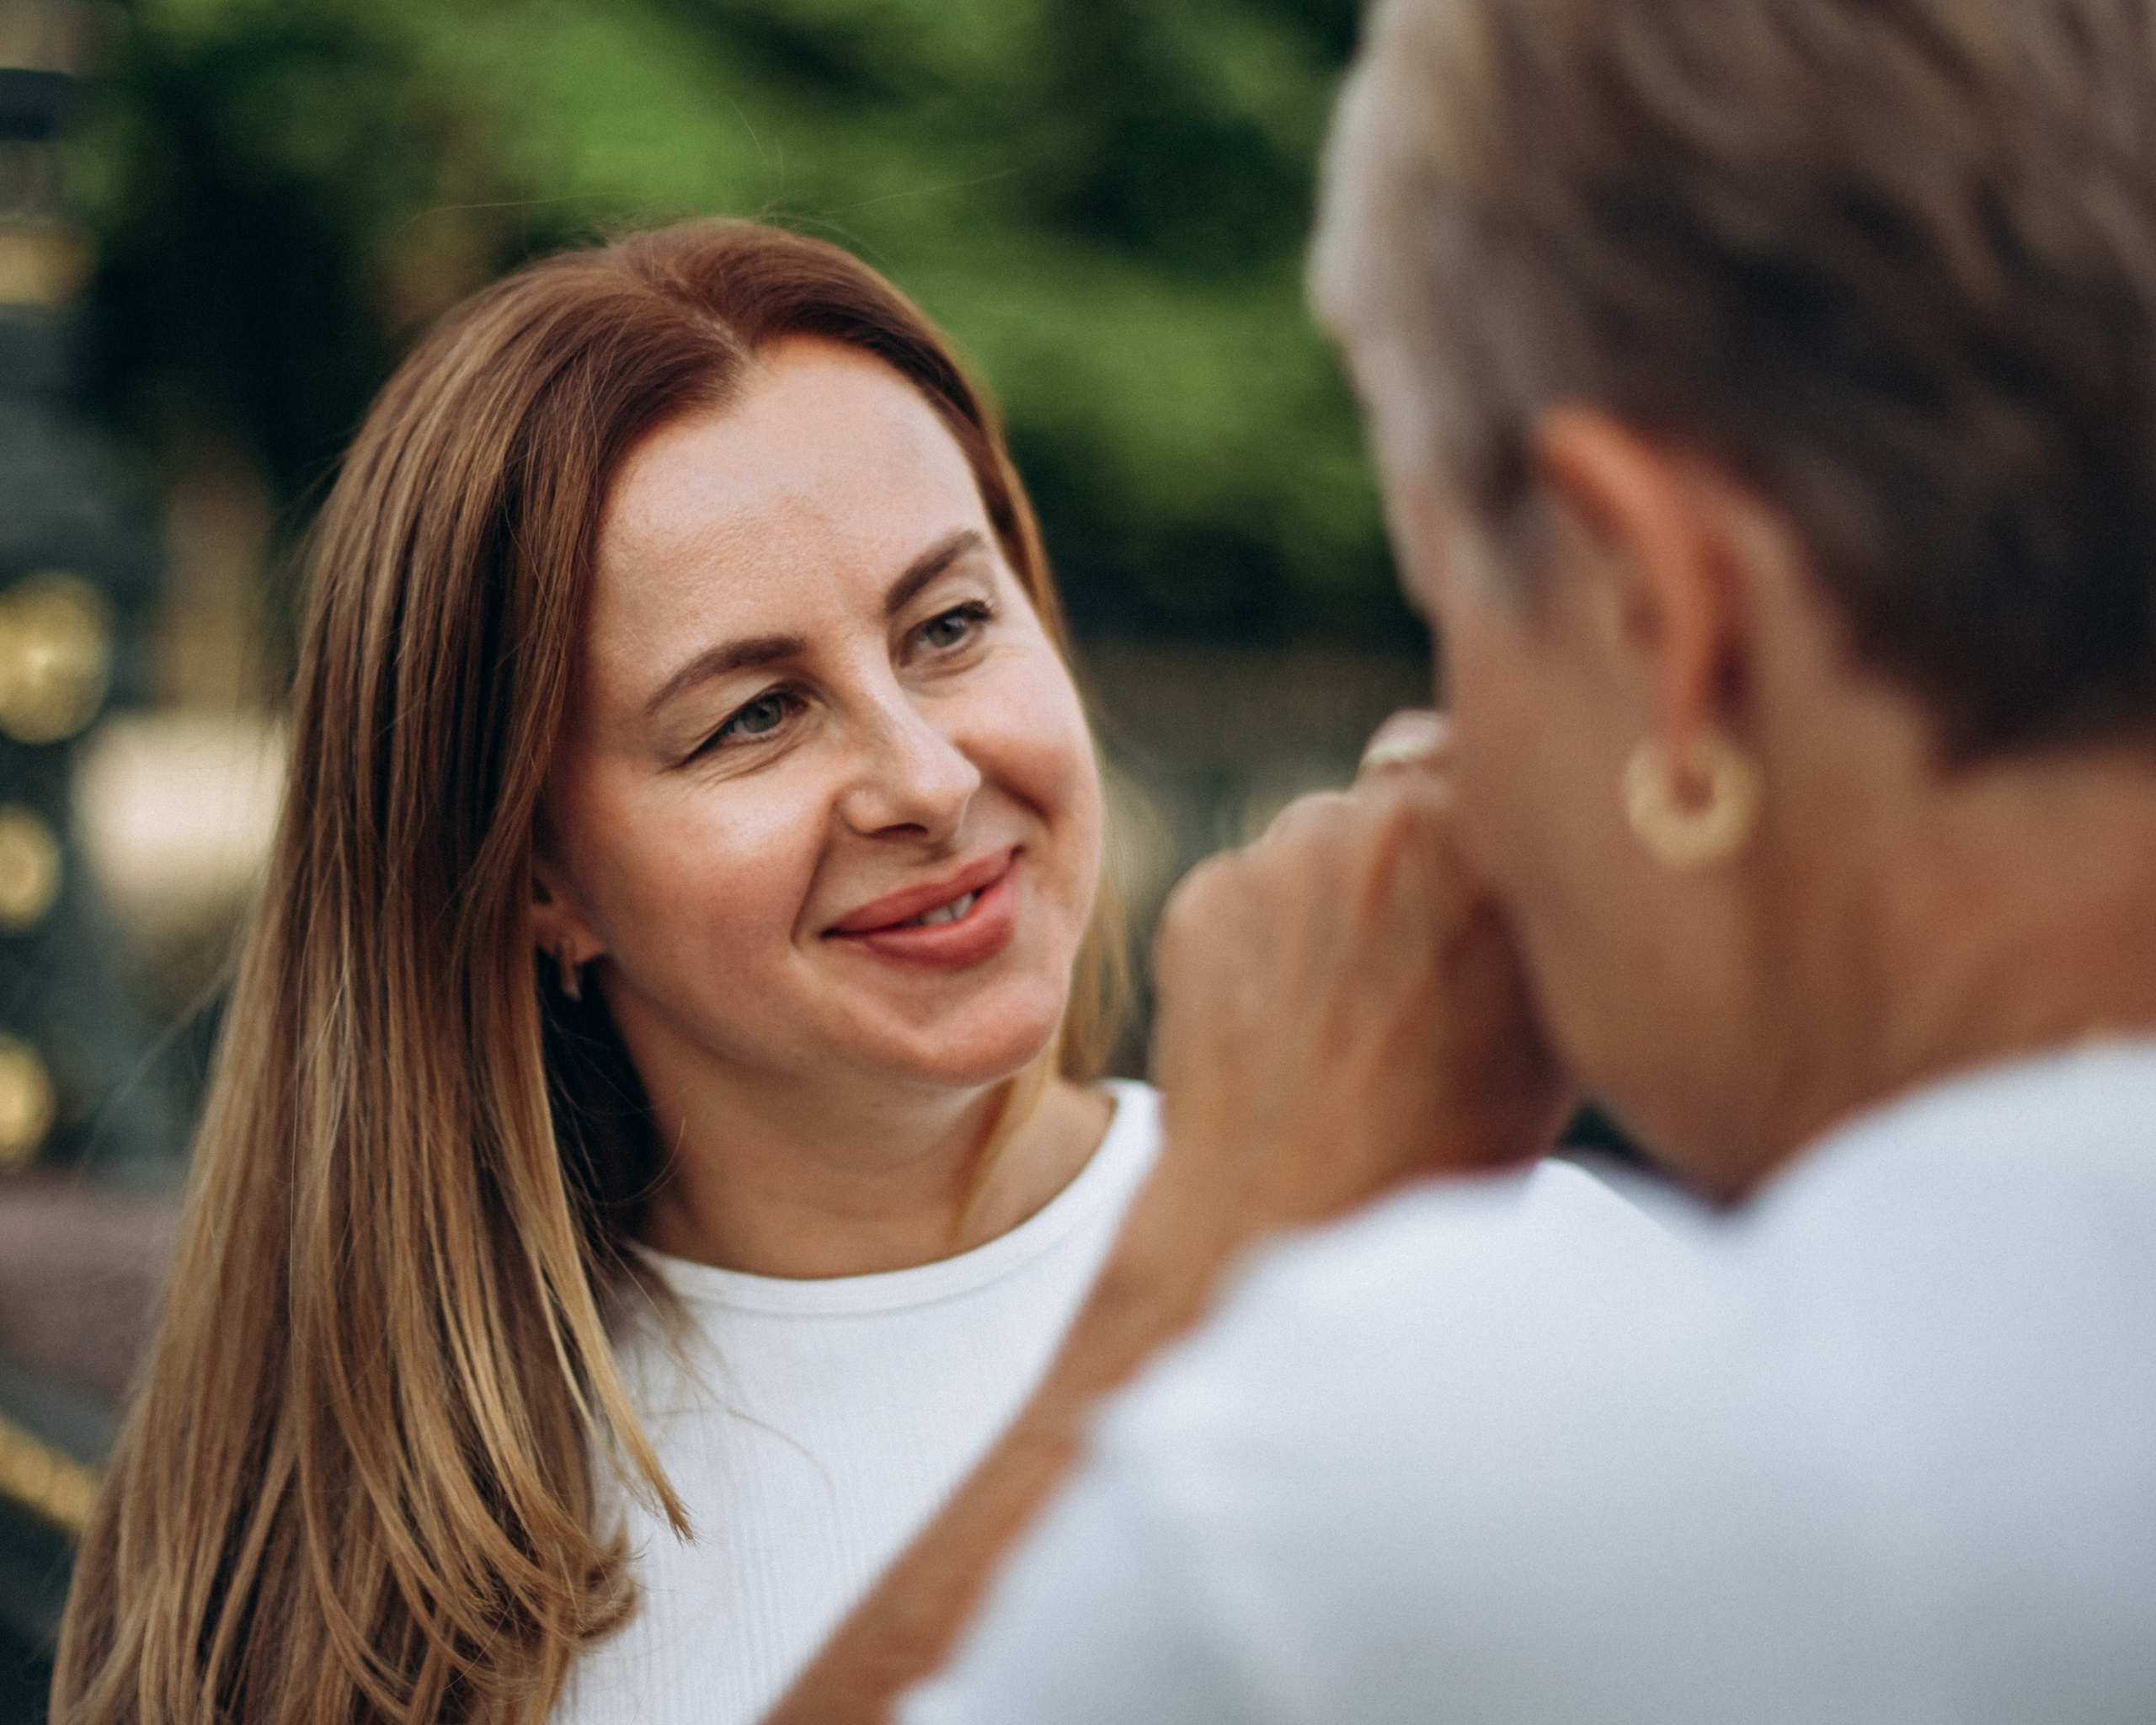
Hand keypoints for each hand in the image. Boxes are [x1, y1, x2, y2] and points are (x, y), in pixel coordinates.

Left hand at [1126, 710, 1571, 1280]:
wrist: (1301, 1215)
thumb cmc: (1455, 1140)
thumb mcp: (1556, 1021)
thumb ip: (1537, 906)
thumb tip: (1534, 855)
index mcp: (1493, 835)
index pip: (1472, 755)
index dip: (1466, 810)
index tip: (1463, 871)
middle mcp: (1388, 817)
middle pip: (1391, 798)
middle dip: (1399, 859)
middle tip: (1402, 964)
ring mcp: (1286, 851)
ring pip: (1311, 844)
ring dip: (1325, 897)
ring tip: (1339, 1014)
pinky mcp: (1205, 894)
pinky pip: (1242, 893)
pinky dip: (1254, 945)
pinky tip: (1274, 1030)